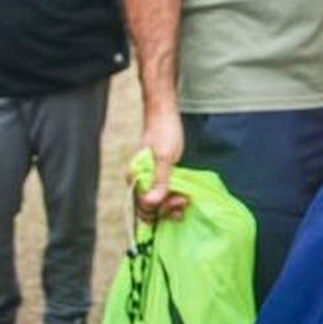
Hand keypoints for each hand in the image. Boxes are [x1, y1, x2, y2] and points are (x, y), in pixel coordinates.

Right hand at [135, 107, 188, 221]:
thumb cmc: (163, 132)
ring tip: (186, 200)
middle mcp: (140, 181)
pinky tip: (183, 197)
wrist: (164, 114)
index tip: (180, 200)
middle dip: (167, 208)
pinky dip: (173, 197)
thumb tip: (152, 203)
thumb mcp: (165, 157)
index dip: (161, 208)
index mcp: (136, 178)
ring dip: (171, 205)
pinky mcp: (160, 174)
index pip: (144, 206)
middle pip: (150, 208)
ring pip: (157, 202)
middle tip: (185, 201)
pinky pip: (164, 192)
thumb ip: (159, 180)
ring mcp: (150, 178)